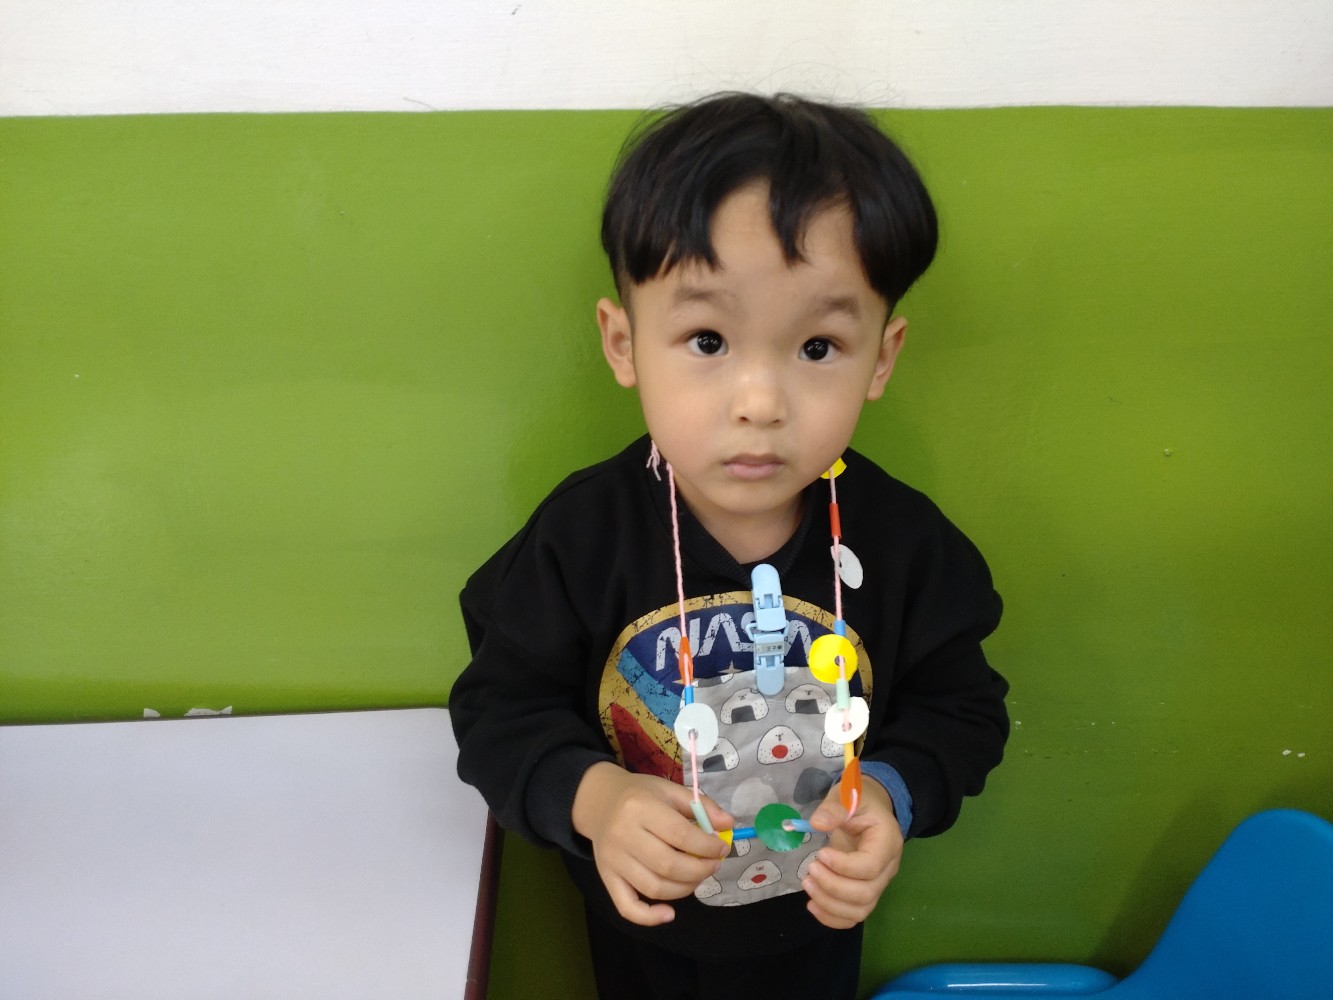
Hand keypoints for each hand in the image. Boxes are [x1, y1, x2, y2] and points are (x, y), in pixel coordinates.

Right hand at [572, 762, 732, 926]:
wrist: (598, 801)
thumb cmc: (639, 794)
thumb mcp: (669, 790)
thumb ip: (700, 805)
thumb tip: (728, 824)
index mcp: (640, 807)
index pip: (680, 834)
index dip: (707, 847)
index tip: (721, 849)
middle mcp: (623, 835)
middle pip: (668, 865)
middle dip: (700, 870)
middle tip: (713, 865)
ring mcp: (613, 860)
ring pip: (654, 888)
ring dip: (685, 889)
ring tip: (698, 877)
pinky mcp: (607, 878)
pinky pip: (627, 907)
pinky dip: (649, 917)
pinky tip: (669, 914)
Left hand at [802, 776, 903, 928]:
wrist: (870, 811)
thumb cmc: (860, 802)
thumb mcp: (848, 796)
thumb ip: (834, 808)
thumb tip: (817, 823)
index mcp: (887, 842)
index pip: (870, 866)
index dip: (843, 866)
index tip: (820, 854)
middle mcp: (887, 868)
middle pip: (866, 893)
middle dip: (833, 886)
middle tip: (810, 869)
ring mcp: (878, 884)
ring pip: (860, 910)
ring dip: (829, 904)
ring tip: (807, 884)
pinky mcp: (865, 893)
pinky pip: (853, 916)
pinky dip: (832, 917)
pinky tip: (812, 905)